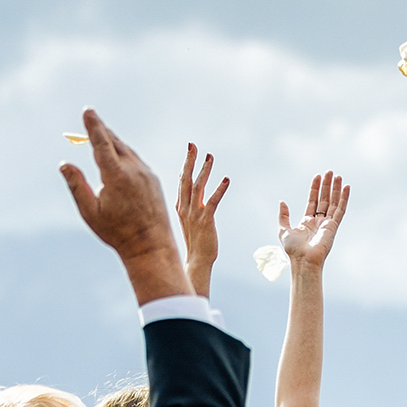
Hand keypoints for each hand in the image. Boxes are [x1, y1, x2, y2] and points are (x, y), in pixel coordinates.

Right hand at [59, 108, 190, 304]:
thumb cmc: (118, 233)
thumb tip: (64, 164)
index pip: (102, 144)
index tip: (88, 110)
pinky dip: (123, 153)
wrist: (152, 246)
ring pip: (126, 150)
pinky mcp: (153, 179)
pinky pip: (135, 159)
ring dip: (112, 141)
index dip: (93, 126)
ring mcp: (146, 173)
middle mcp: (134, 170)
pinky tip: (117, 155)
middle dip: (100, 130)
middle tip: (90, 119)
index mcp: (116, 176)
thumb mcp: (91, 213)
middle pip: (114, 142)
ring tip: (100, 135)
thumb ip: (77, 186)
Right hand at [175, 144, 228, 297]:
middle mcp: (185, 208)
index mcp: (180, 207)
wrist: (197, 262)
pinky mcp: (205, 222)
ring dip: (205, 171)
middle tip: (193, 145)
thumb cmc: (196, 243)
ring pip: (198, 187)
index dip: (185, 165)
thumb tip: (194, 198)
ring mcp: (194, 215)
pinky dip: (219, 190)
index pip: (182, 182)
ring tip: (210, 156)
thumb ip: (190, 208)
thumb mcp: (190, 222)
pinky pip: (213, 202)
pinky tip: (226, 180)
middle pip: (186, 180)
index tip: (189, 150)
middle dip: (190, 161)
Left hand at [279, 170, 350, 273]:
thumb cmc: (293, 249)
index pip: (313, 201)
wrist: (304, 260)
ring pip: (334, 202)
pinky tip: (346, 187)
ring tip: (337, 176)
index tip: (317, 176)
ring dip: (335, 189)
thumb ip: (283, 216)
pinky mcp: (334, 226)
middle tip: (329, 172)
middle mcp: (319, 221)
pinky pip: (341, 209)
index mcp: (308, 222)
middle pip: (325, 199)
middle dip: (326, 185)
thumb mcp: (283, 230)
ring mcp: (327, 223)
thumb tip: (282, 202)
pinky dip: (344, 198)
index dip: (315, 188)